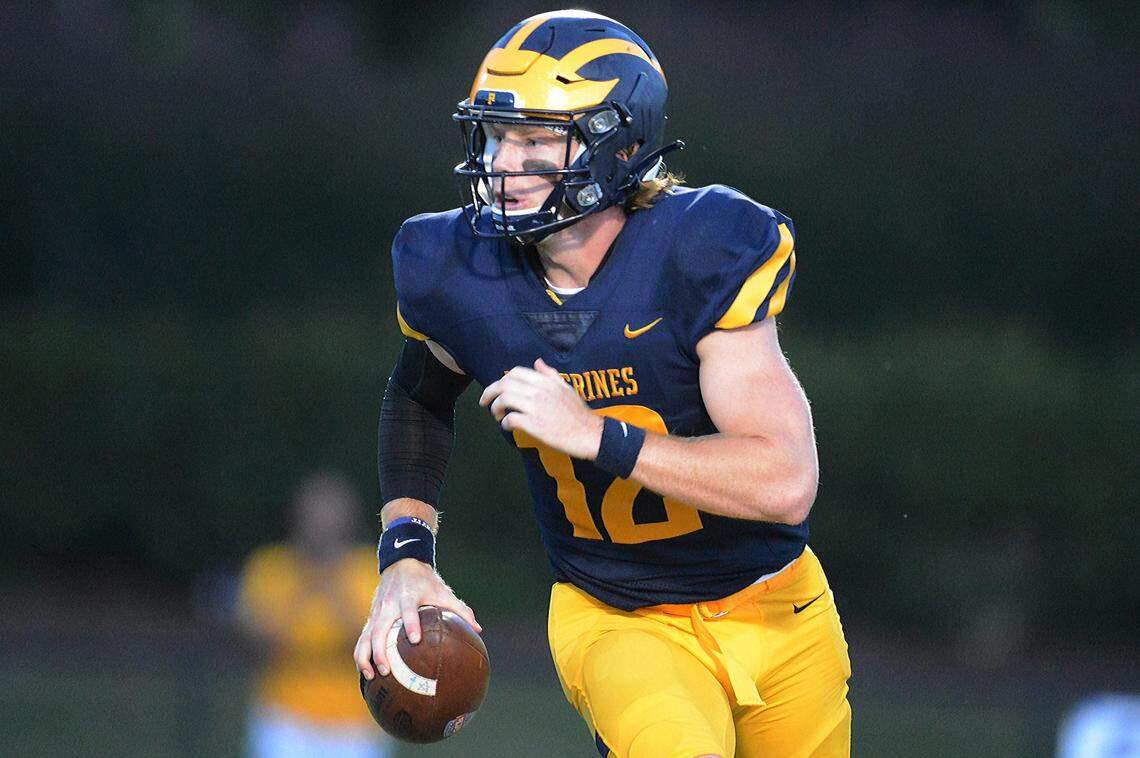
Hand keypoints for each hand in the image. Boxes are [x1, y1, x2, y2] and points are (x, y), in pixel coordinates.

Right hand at [353, 558, 479, 680]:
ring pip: (365, 637)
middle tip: (387, 670)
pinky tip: (366, 673)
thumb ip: (460, 610)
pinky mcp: (370, 619)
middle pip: (380, 630)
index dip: (411, 624)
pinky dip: (361, 656)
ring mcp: (376, 613)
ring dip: (366, 657)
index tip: (416, 640)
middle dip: (380, 651)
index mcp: (408, 597)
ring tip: (372, 676)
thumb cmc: (425, 581)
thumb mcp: (443, 591)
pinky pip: (362, 639)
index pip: (408, 611)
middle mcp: (389, 606)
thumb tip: (478, 630)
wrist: (401, 563)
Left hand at [479, 358, 603, 459]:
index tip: (496, 390)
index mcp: (546, 381)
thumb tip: (537, 362)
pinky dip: (505, 423)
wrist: (590, 434)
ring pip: (504, 399)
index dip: (501, 380)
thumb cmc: (578, 413)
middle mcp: (539, 391)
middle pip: (504, 384)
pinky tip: (508, 426)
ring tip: (498, 415)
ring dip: (495, 408)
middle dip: (489, 392)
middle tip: (485, 402)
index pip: (515, 372)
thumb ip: (550, 374)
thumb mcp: (566, 388)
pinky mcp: (534, 424)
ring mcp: (536, 407)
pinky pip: (510, 419)